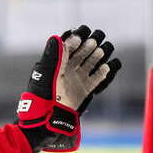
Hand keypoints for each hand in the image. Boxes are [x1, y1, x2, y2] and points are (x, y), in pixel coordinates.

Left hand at [17, 25, 120, 151]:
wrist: (49, 118)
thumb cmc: (45, 94)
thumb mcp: (48, 73)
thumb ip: (55, 56)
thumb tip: (59, 37)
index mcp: (57, 63)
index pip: (69, 45)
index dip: (76, 38)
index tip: (84, 33)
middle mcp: (67, 70)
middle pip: (82, 52)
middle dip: (90, 44)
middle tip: (97, 39)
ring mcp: (77, 79)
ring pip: (91, 63)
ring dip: (98, 55)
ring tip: (104, 50)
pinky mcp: (84, 90)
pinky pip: (97, 78)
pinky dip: (103, 72)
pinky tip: (108, 66)